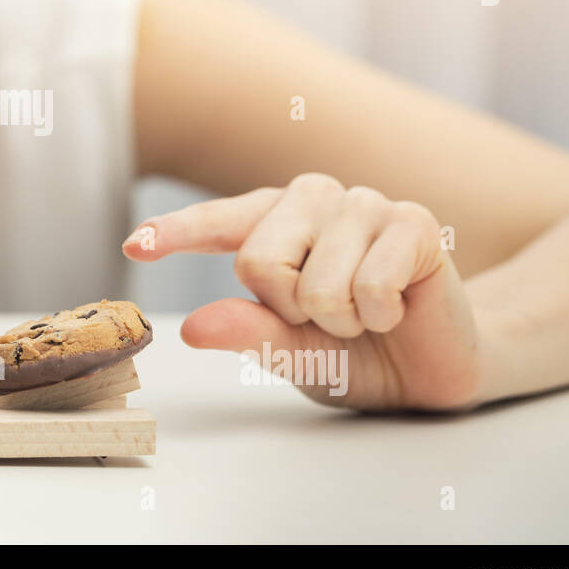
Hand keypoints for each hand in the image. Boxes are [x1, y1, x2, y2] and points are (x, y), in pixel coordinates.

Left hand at [122, 173, 487, 410]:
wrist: (433, 368)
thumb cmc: (355, 351)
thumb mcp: (292, 352)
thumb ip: (249, 332)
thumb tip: (192, 326)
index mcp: (275, 221)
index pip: (218, 223)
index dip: (175, 234)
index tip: (135, 246)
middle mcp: (314, 199)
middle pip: (258, 261)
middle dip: (289, 312)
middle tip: (326, 319)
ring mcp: (364, 204)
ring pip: (316, 281)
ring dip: (340, 320)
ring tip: (364, 315)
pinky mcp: (413, 221)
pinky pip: (371, 284)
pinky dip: (379, 314)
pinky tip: (396, 309)